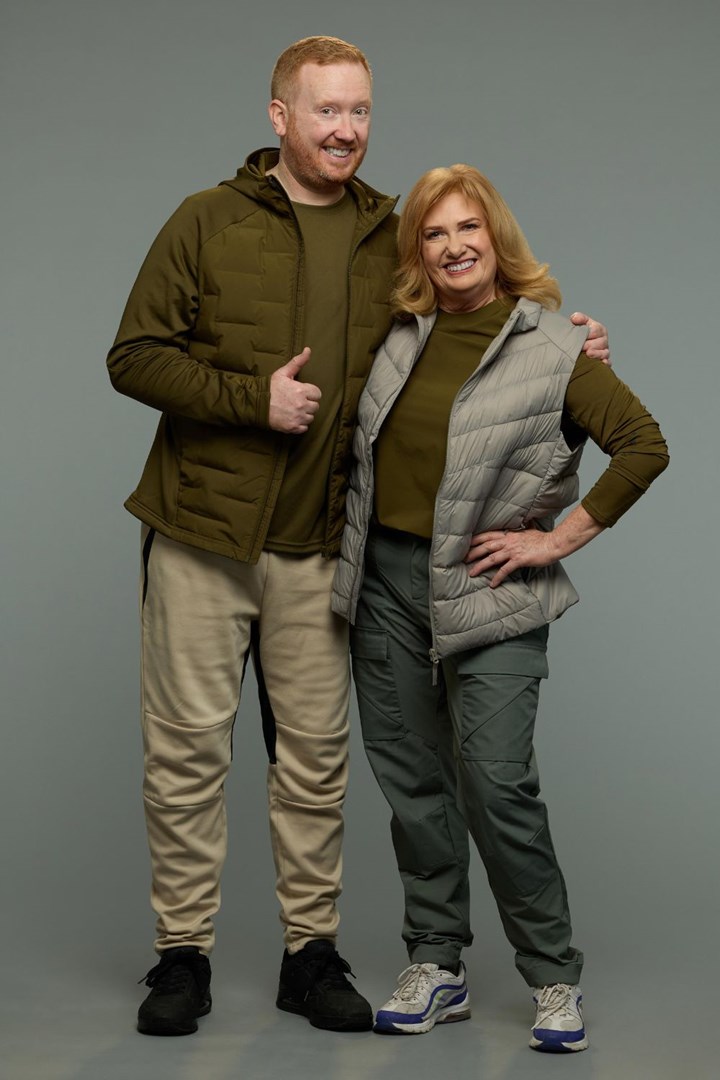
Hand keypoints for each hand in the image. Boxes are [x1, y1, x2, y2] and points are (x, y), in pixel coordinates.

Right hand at [269, 348, 321, 433]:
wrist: (256, 403)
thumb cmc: (270, 387)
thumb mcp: (284, 372)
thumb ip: (298, 362)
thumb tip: (308, 350)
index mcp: (302, 390)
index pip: (317, 394)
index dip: (310, 393)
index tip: (302, 393)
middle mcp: (302, 405)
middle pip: (315, 406)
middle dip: (308, 404)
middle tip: (296, 402)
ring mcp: (298, 417)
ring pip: (310, 417)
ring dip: (304, 414)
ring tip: (293, 410)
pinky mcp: (293, 427)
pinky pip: (304, 428)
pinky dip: (300, 425)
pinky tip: (292, 418)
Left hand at [465, 507, 604, 587]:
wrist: (554, 543)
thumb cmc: (543, 538)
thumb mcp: (530, 530)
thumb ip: (523, 528)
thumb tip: (524, 523)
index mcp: (510, 534)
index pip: (488, 535)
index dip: (476, 539)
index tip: (466, 544)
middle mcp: (509, 541)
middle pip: (486, 546)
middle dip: (473, 553)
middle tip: (463, 559)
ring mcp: (514, 550)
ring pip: (492, 558)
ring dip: (480, 566)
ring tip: (471, 573)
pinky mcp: (520, 559)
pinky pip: (505, 570)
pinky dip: (497, 577)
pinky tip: (492, 584)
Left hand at [571, 312, 610, 365]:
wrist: (574, 347)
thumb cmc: (578, 335)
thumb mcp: (578, 324)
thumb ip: (578, 318)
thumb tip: (575, 318)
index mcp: (599, 329)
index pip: (596, 330)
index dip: (588, 334)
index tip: (580, 337)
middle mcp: (603, 340)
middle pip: (601, 342)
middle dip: (591, 345)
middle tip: (582, 347)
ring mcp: (604, 352)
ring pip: (605, 353)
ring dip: (596, 354)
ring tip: (588, 354)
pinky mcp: (603, 362)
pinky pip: (607, 363)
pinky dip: (604, 363)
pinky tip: (600, 363)